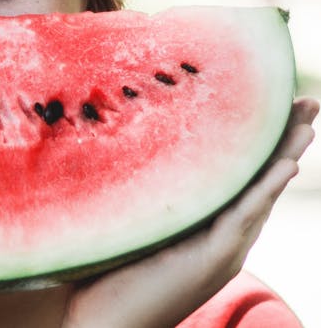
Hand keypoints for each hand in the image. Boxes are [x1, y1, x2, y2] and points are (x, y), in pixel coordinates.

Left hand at [62, 97, 317, 327]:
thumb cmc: (108, 275)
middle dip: (286, 140)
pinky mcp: (213, 259)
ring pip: (262, 193)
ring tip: (308, 122)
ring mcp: (223, 250)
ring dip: (286, 155)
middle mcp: (224, 237)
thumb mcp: (132, 222)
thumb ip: (143, 192)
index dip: (261, 143)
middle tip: (308, 102)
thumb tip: (123, 142)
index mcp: (207, 226)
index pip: (242, 176)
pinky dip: (265, 188)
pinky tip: (286, 163)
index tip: (276, 105)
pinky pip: (244, 216)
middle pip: (261, 179)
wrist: (107, 325)